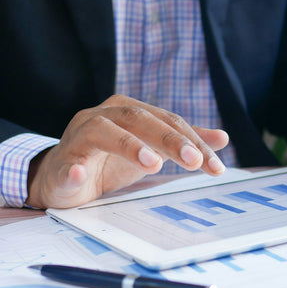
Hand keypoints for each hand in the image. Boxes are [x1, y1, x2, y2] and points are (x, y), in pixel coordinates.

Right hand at [26, 95, 228, 208]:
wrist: (65, 177)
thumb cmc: (111, 160)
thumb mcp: (153, 149)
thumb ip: (183, 141)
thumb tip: (222, 137)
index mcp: (129, 110)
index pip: (168, 121)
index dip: (194, 141)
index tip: (215, 166)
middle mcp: (104, 116)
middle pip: (139, 119)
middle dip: (170, 139)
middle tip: (194, 160)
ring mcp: (79, 136)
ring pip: (103, 131)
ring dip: (128, 145)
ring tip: (153, 163)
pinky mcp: (62, 161)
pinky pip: (67, 163)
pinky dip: (74, 169)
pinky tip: (81, 175)